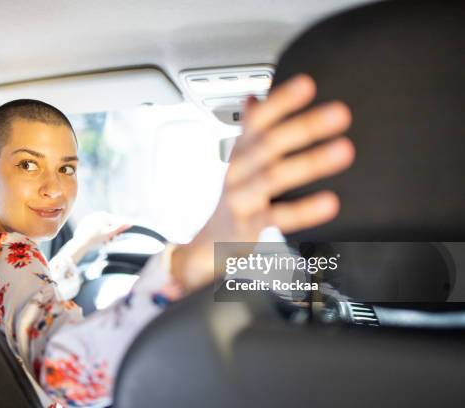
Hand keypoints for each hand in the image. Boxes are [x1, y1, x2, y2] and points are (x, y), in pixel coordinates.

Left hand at [73, 211, 131, 248]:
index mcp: (103, 215)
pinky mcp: (84, 223)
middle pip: (107, 224)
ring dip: (104, 234)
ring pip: (100, 226)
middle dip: (110, 233)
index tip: (116, 238)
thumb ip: (120, 228)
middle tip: (109, 241)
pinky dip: (96, 233)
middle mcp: (96, 214)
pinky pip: (93, 228)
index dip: (117, 230)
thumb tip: (130, 223)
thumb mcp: (109, 233)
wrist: (80, 242)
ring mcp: (89, 218)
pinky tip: (96, 240)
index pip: (114, 222)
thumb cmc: (96, 238)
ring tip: (103, 242)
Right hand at [171, 74, 354, 290]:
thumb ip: (250, 129)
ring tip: (342, 150)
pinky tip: (329, 202)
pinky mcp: (250, 226)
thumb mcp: (241, 159)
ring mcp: (243, 197)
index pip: (257, 119)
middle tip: (340, 113)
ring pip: (273, 176)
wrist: (213, 238)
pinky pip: (277, 217)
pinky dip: (304, 210)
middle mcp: (239, 170)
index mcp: (241, 150)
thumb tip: (255, 97)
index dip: (280, 101)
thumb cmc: (237, 194)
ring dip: (309, 162)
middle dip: (304, 126)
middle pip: (268, 143)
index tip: (307, 84)